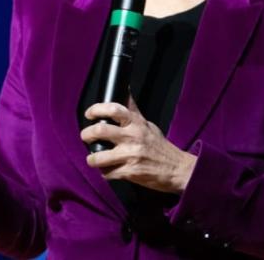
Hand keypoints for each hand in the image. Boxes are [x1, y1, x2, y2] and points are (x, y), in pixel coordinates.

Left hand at [80, 97, 196, 193]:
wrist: (177, 169)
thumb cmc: (160, 146)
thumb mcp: (147, 124)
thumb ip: (133, 110)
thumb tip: (125, 89)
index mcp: (136, 123)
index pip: (113, 109)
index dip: (96, 109)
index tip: (89, 114)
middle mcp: (132, 137)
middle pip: (100, 130)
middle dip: (87, 134)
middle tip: (86, 137)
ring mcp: (130, 155)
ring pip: (98, 156)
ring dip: (92, 158)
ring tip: (93, 158)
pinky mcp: (130, 173)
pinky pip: (108, 173)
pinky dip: (105, 172)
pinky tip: (108, 169)